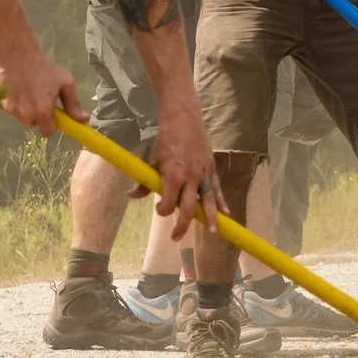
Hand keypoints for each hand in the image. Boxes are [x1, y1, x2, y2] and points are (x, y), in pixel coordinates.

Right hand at [0, 46, 81, 135]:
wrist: (16, 53)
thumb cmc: (44, 67)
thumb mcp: (66, 83)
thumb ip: (73, 104)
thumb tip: (84, 120)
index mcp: (43, 111)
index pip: (47, 132)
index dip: (51, 125)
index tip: (53, 115)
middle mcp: (25, 114)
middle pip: (33, 124)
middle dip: (38, 116)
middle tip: (40, 98)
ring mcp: (10, 109)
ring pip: (21, 117)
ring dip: (26, 109)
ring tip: (28, 90)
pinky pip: (10, 108)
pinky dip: (14, 102)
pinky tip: (17, 87)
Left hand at [149, 104, 222, 240]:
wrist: (184, 120)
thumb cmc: (166, 139)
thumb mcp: (152, 160)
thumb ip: (145, 181)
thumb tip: (132, 196)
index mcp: (173, 176)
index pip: (168, 203)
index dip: (162, 210)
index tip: (158, 209)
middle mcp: (191, 178)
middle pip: (189, 209)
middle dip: (182, 225)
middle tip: (176, 237)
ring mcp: (204, 174)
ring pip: (207, 202)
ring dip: (209, 218)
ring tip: (211, 232)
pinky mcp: (211, 169)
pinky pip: (217, 190)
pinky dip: (222, 202)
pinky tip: (226, 214)